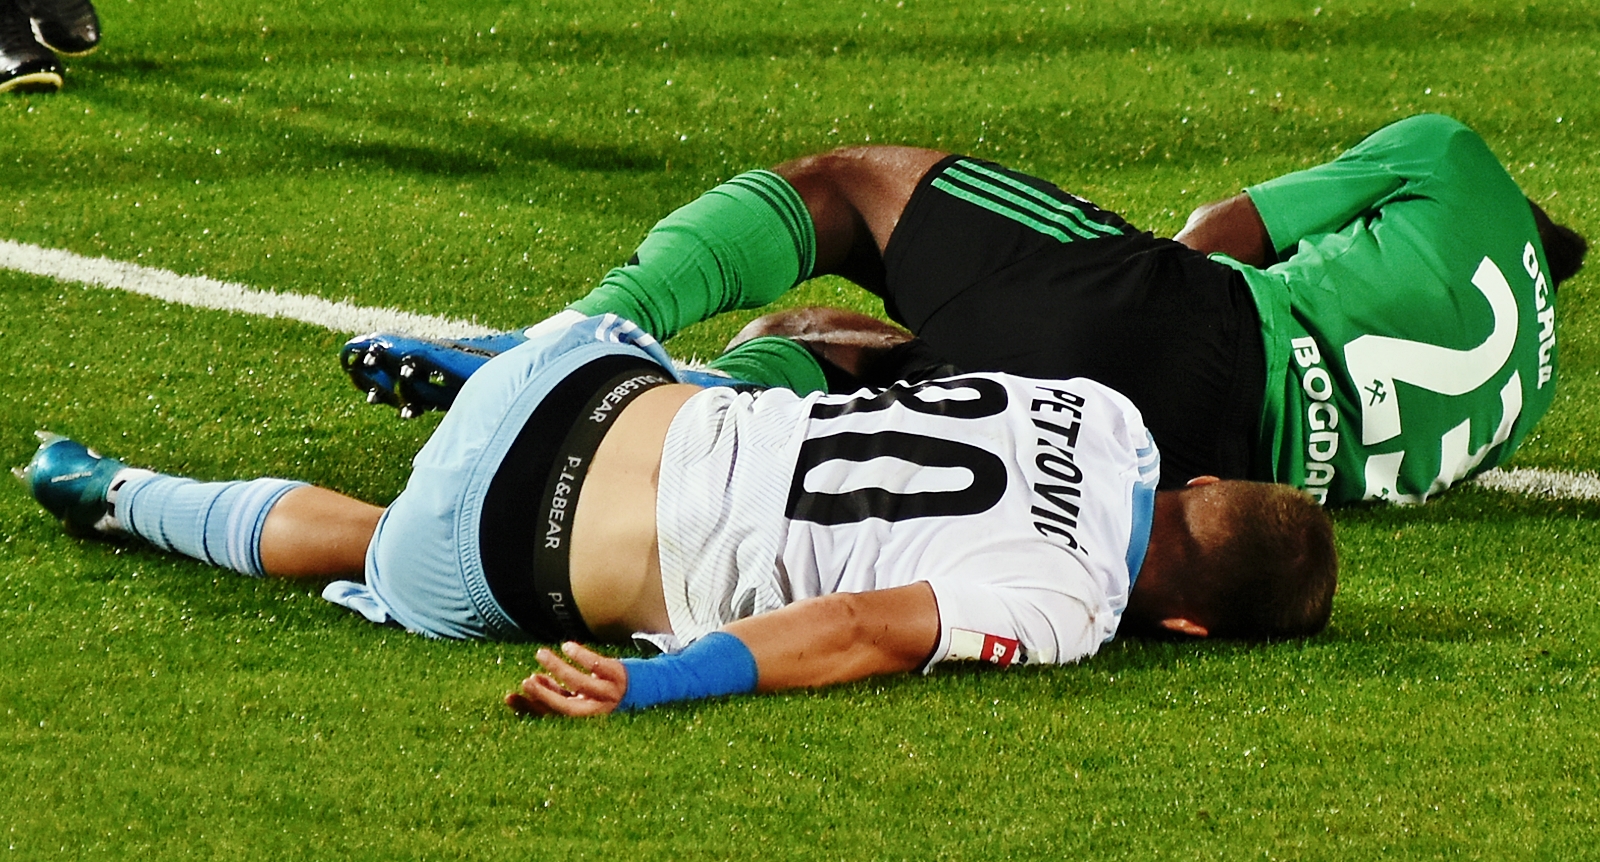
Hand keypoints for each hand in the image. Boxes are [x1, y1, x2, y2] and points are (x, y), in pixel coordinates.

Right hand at [505, 642, 627, 717]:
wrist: (649, 686)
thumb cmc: (607, 692)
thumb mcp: (583, 697)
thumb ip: (559, 692)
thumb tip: (533, 679)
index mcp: (584, 718)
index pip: (552, 716)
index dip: (530, 708)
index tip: (509, 696)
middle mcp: (597, 710)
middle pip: (566, 707)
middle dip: (544, 695)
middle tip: (526, 680)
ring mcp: (609, 693)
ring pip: (579, 683)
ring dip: (557, 668)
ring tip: (541, 653)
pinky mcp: (619, 675)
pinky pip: (598, 666)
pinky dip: (581, 656)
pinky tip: (567, 646)